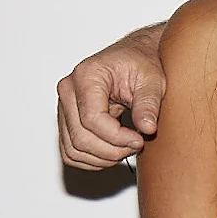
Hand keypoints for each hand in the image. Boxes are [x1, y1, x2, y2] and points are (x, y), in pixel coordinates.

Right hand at [58, 25, 167, 169]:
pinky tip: (113, 153)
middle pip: (80, 138)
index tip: (140, 140)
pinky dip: (90, 160)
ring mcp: (64, 107)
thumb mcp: (152, 80)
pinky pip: (70, 151)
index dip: (117, 137)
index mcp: (87, 76)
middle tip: (137, 146)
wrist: (134, 57)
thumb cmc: (141, 64)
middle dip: (111, 150)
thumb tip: (147, 129)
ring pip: (72, 149)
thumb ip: (149, 104)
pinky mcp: (66, 120)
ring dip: (101, 158)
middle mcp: (68, 91)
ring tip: (127, 149)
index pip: (92, 119)